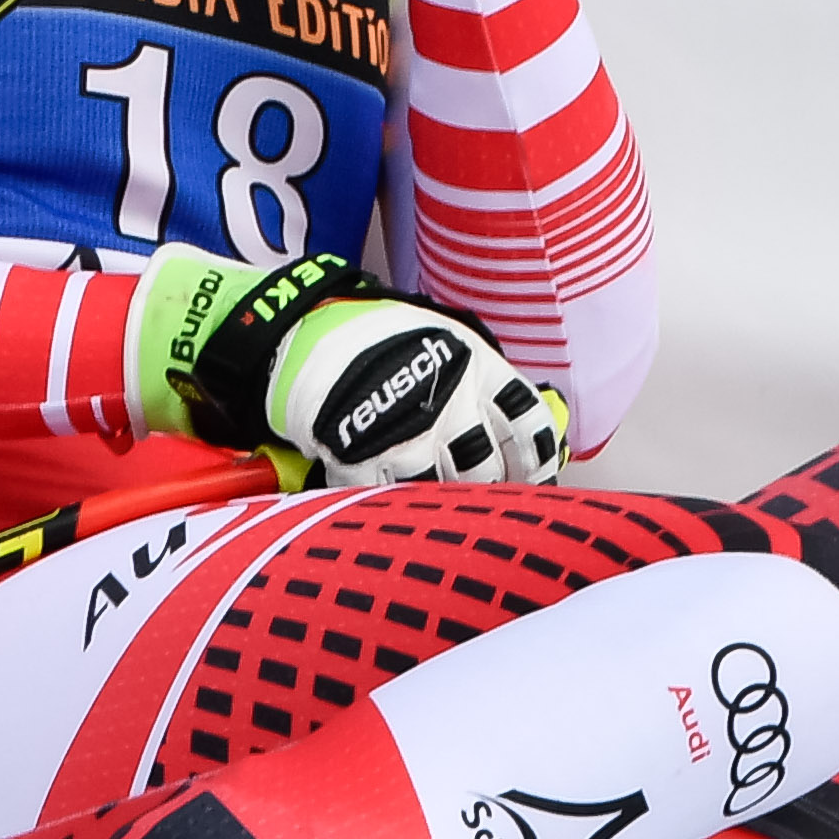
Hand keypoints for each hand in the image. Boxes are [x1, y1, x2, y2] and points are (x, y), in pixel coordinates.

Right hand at [137, 251, 566, 485]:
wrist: (300, 333)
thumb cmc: (373, 334)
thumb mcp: (439, 337)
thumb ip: (477, 377)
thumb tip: (513, 422)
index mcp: (478, 367)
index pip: (529, 425)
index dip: (538, 461)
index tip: (534, 479)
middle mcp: (452, 404)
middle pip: (489, 466)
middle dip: (487, 485)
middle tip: (481, 495)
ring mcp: (410, 436)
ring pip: (448, 491)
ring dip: (446, 502)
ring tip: (439, 504)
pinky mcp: (368, 462)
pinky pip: (393, 498)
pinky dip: (395, 504)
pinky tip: (396, 503)